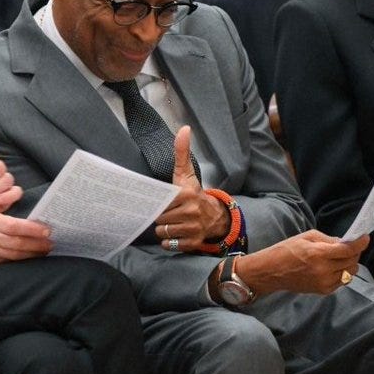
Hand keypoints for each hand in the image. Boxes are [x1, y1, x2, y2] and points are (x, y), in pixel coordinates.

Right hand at [0, 211, 51, 264]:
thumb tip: (36, 224)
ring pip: (13, 255)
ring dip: (31, 254)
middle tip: (50, 244)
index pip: (13, 225)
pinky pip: (7, 263)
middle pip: (15, 242)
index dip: (31, 229)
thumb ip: (8, 222)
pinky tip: (31, 259)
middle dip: (36, 244)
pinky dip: (22, 261)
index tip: (46, 230)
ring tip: (44, 251)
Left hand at [154, 126, 229, 249]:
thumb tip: (184, 128)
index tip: (166, 202)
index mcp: (185, 194)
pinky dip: (170, 241)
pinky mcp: (192, 243)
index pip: (160, 203)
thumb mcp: (186, 172)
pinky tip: (176, 233)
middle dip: (162, 217)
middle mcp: (190, 212)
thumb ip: (182, 151)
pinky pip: (169, 245)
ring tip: (173, 222)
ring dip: (165, 229)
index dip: (160, 204)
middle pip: (159, 219)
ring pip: (162, 232)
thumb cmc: (194, 192)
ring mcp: (192, 229)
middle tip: (171, 212)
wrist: (214, 215)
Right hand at [231, 230, 368, 295]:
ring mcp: (324, 282)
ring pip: (349, 273)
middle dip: (355, 253)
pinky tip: (333, 266)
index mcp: (318, 253)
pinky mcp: (323, 291)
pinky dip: (342, 273)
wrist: (271, 271)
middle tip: (351, 246)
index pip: (347, 250)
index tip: (365, 237)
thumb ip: (328, 239)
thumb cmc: (287, 249)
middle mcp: (323, 270)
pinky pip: (342, 281)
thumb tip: (345, 242)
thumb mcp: (307, 237)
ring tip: (341, 256)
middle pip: (352, 262)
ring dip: (350, 263)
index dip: (360, 243)